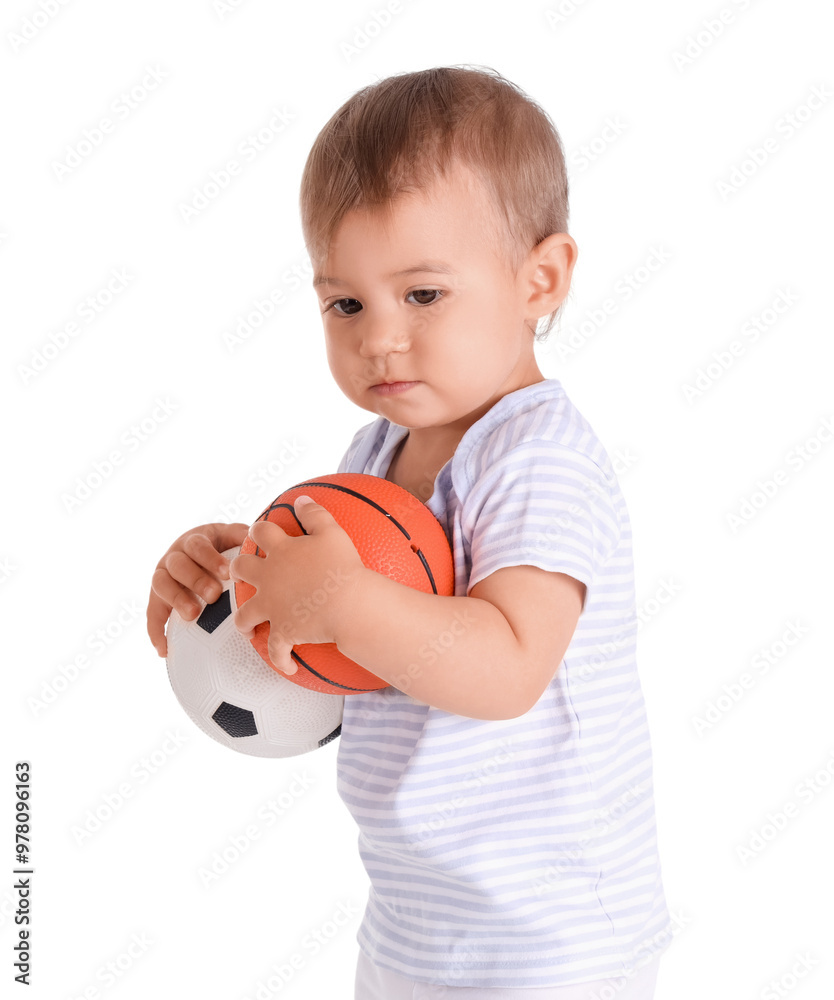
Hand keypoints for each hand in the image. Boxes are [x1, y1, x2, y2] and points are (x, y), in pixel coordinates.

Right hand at [147, 522, 249, 656]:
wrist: (201, 554)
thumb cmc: (222, 547)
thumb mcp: (231, 536)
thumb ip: (240, 537)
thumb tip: (256, 540)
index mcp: (194, 541)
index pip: (198, 546)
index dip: (211, 559)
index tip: (228, 573)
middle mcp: (174, 556)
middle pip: (178, 565)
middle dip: (196, 580)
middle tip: (214, 595)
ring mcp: (162, 576)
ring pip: (161, 584)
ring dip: (176, 600)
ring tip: (193, 615)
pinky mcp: (157, 598)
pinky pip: (152, 615)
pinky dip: (156, 632)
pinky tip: (165, 650)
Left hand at [230, 496, 366, 674]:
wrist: (348, 604)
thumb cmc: (344, 567)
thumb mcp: (333, 532)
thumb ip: (315, 513)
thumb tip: (302, 499)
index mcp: (281, 551)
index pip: (260, 533)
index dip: (257, 529)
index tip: (258, 532)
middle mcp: (269, 578)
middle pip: (240, 570)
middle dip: (236, 570)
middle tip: (239, 573)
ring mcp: (273, 607)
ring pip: (245, 615)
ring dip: (244, 621)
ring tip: (247, 626)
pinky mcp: (283, 632)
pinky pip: (277, 651)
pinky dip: (281, 660)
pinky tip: (288, 668)